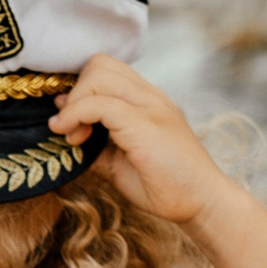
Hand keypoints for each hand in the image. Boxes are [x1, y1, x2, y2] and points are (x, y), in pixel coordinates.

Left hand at [50, 57, 235, 232]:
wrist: (202, 203)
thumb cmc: (164, 186)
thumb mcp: (119, 162)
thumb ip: (95, 144)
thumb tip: (64, 131)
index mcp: (146, 100)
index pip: (107, 69)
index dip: (80, 90)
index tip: (69, 119)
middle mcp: (150, 96)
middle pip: (99, 64)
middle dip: (74, 93)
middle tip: (71, 129)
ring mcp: (151, 105)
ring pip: (98, 75)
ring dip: (74, 104)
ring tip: (74, 137)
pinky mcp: (146, 122)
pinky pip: (100, 103)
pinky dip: (76, 116)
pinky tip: (72, 138)